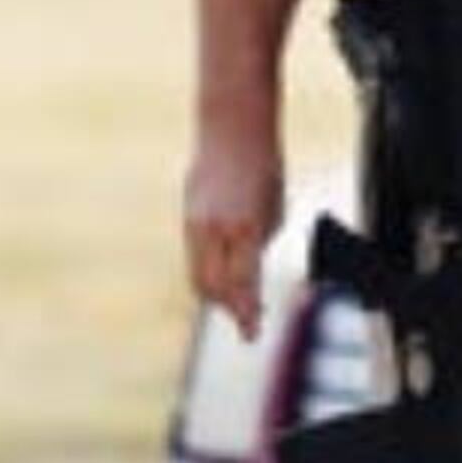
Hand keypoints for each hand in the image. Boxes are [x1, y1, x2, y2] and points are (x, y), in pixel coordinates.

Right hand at [182, 117, 284, 340]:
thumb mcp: (274, 210)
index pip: (242, 283)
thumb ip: (258, 245)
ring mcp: (196, 222)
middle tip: (247, 319)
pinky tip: (221, 275)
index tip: (252, 333)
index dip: (246, 312)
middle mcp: (215, 228)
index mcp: (244, 227)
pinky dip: (207, 271)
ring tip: (234, 302)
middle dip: (229, 307)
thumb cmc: (263, 168)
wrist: (231, 129)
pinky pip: (193, 256)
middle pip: (213, 287)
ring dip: (215, 293)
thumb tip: (247, 276)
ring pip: (198, 274)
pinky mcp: (187, 215)